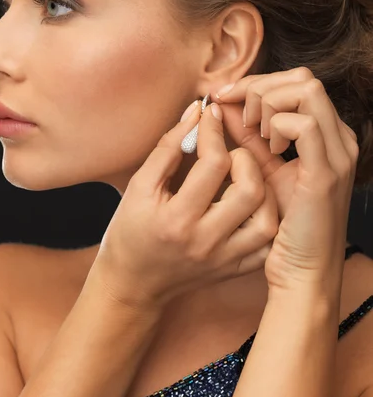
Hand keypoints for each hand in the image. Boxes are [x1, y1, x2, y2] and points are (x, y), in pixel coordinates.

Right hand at [93, 99, 278, 311]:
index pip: (213, 164)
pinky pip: (267, 243)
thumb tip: (196, 113)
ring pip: (267, 218)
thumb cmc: (129, 231)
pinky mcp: (235, 269)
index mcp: (177, 219)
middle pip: (250, 190)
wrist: (133, 283)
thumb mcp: (139, 186)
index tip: (210, 115)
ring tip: (241, 177)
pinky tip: (250, 205)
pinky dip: (266, 218)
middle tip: (228, 152)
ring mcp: (224, 260)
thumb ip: (168, 147)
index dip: (214, 130)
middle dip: (244, 158)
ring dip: (261, 188)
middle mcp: (206, 242)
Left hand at [213, 67, 358, 294]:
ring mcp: (337, 154)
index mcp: (326, 135)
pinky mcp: (325, 174)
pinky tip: (266, 145)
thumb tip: (225, 105)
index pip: (298, 82)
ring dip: (268, 102)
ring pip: (307, 90)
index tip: (223, 96)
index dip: (257, 83)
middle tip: (232, 107)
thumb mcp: (263, 169)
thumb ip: (248, 136)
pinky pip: (303, 124)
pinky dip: (277, 125)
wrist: (302, 270)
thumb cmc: (283, 223)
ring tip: (253, 130)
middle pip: (304, 78)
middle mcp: (339, 138)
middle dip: (260, 85)